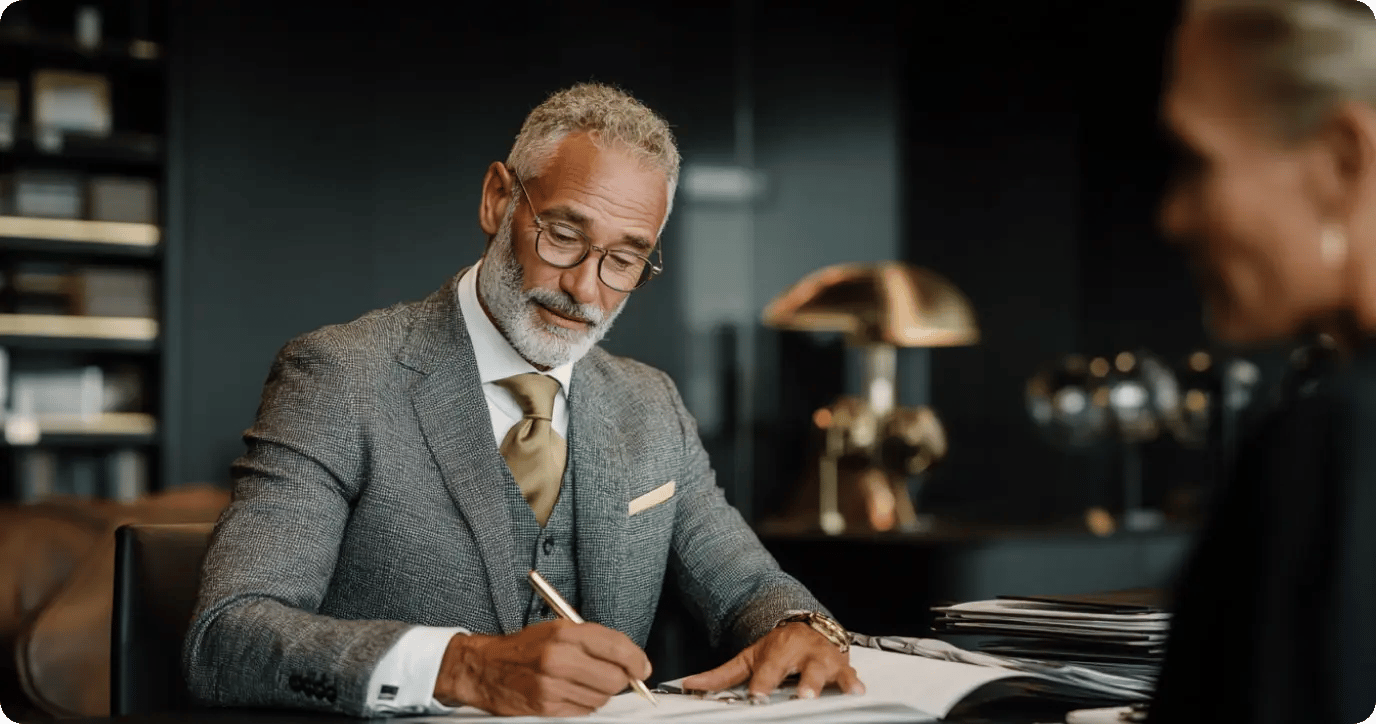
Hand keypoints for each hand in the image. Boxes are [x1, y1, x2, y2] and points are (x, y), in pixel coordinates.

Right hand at [433, 619, 651, 715]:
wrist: (484, 668)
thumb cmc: (523, 647)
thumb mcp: (557, 629)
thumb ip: (595, 641)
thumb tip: (631, 659)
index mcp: (564, 632)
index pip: (616, 647)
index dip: (636, 660)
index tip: (642, 668)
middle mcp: (558, 658)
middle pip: (614, 678)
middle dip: (620, 680)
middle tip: (614, 676)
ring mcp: (552, 685)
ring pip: (601, 698)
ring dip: (600, 693)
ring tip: (581, 681)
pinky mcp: (546, 707)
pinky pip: (584, 711)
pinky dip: (583, 704)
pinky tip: (569, 692)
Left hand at [680, 622, 864, 701]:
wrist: (809, 627)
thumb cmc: (778, 648)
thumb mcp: (749, 657)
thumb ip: (722, 675)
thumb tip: (689, 685)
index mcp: (777, 651)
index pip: (769, 670)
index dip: (764, 684)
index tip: (759, 696)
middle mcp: (801, 653)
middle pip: (802, 669)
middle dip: (803, 682)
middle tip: (801, 694)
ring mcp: (822, 659)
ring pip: (825, 671)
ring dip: (825, 682)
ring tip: (822, 693)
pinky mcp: (841, 666)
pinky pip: (849, 675)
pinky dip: (853, 683)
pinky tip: (858, 691)